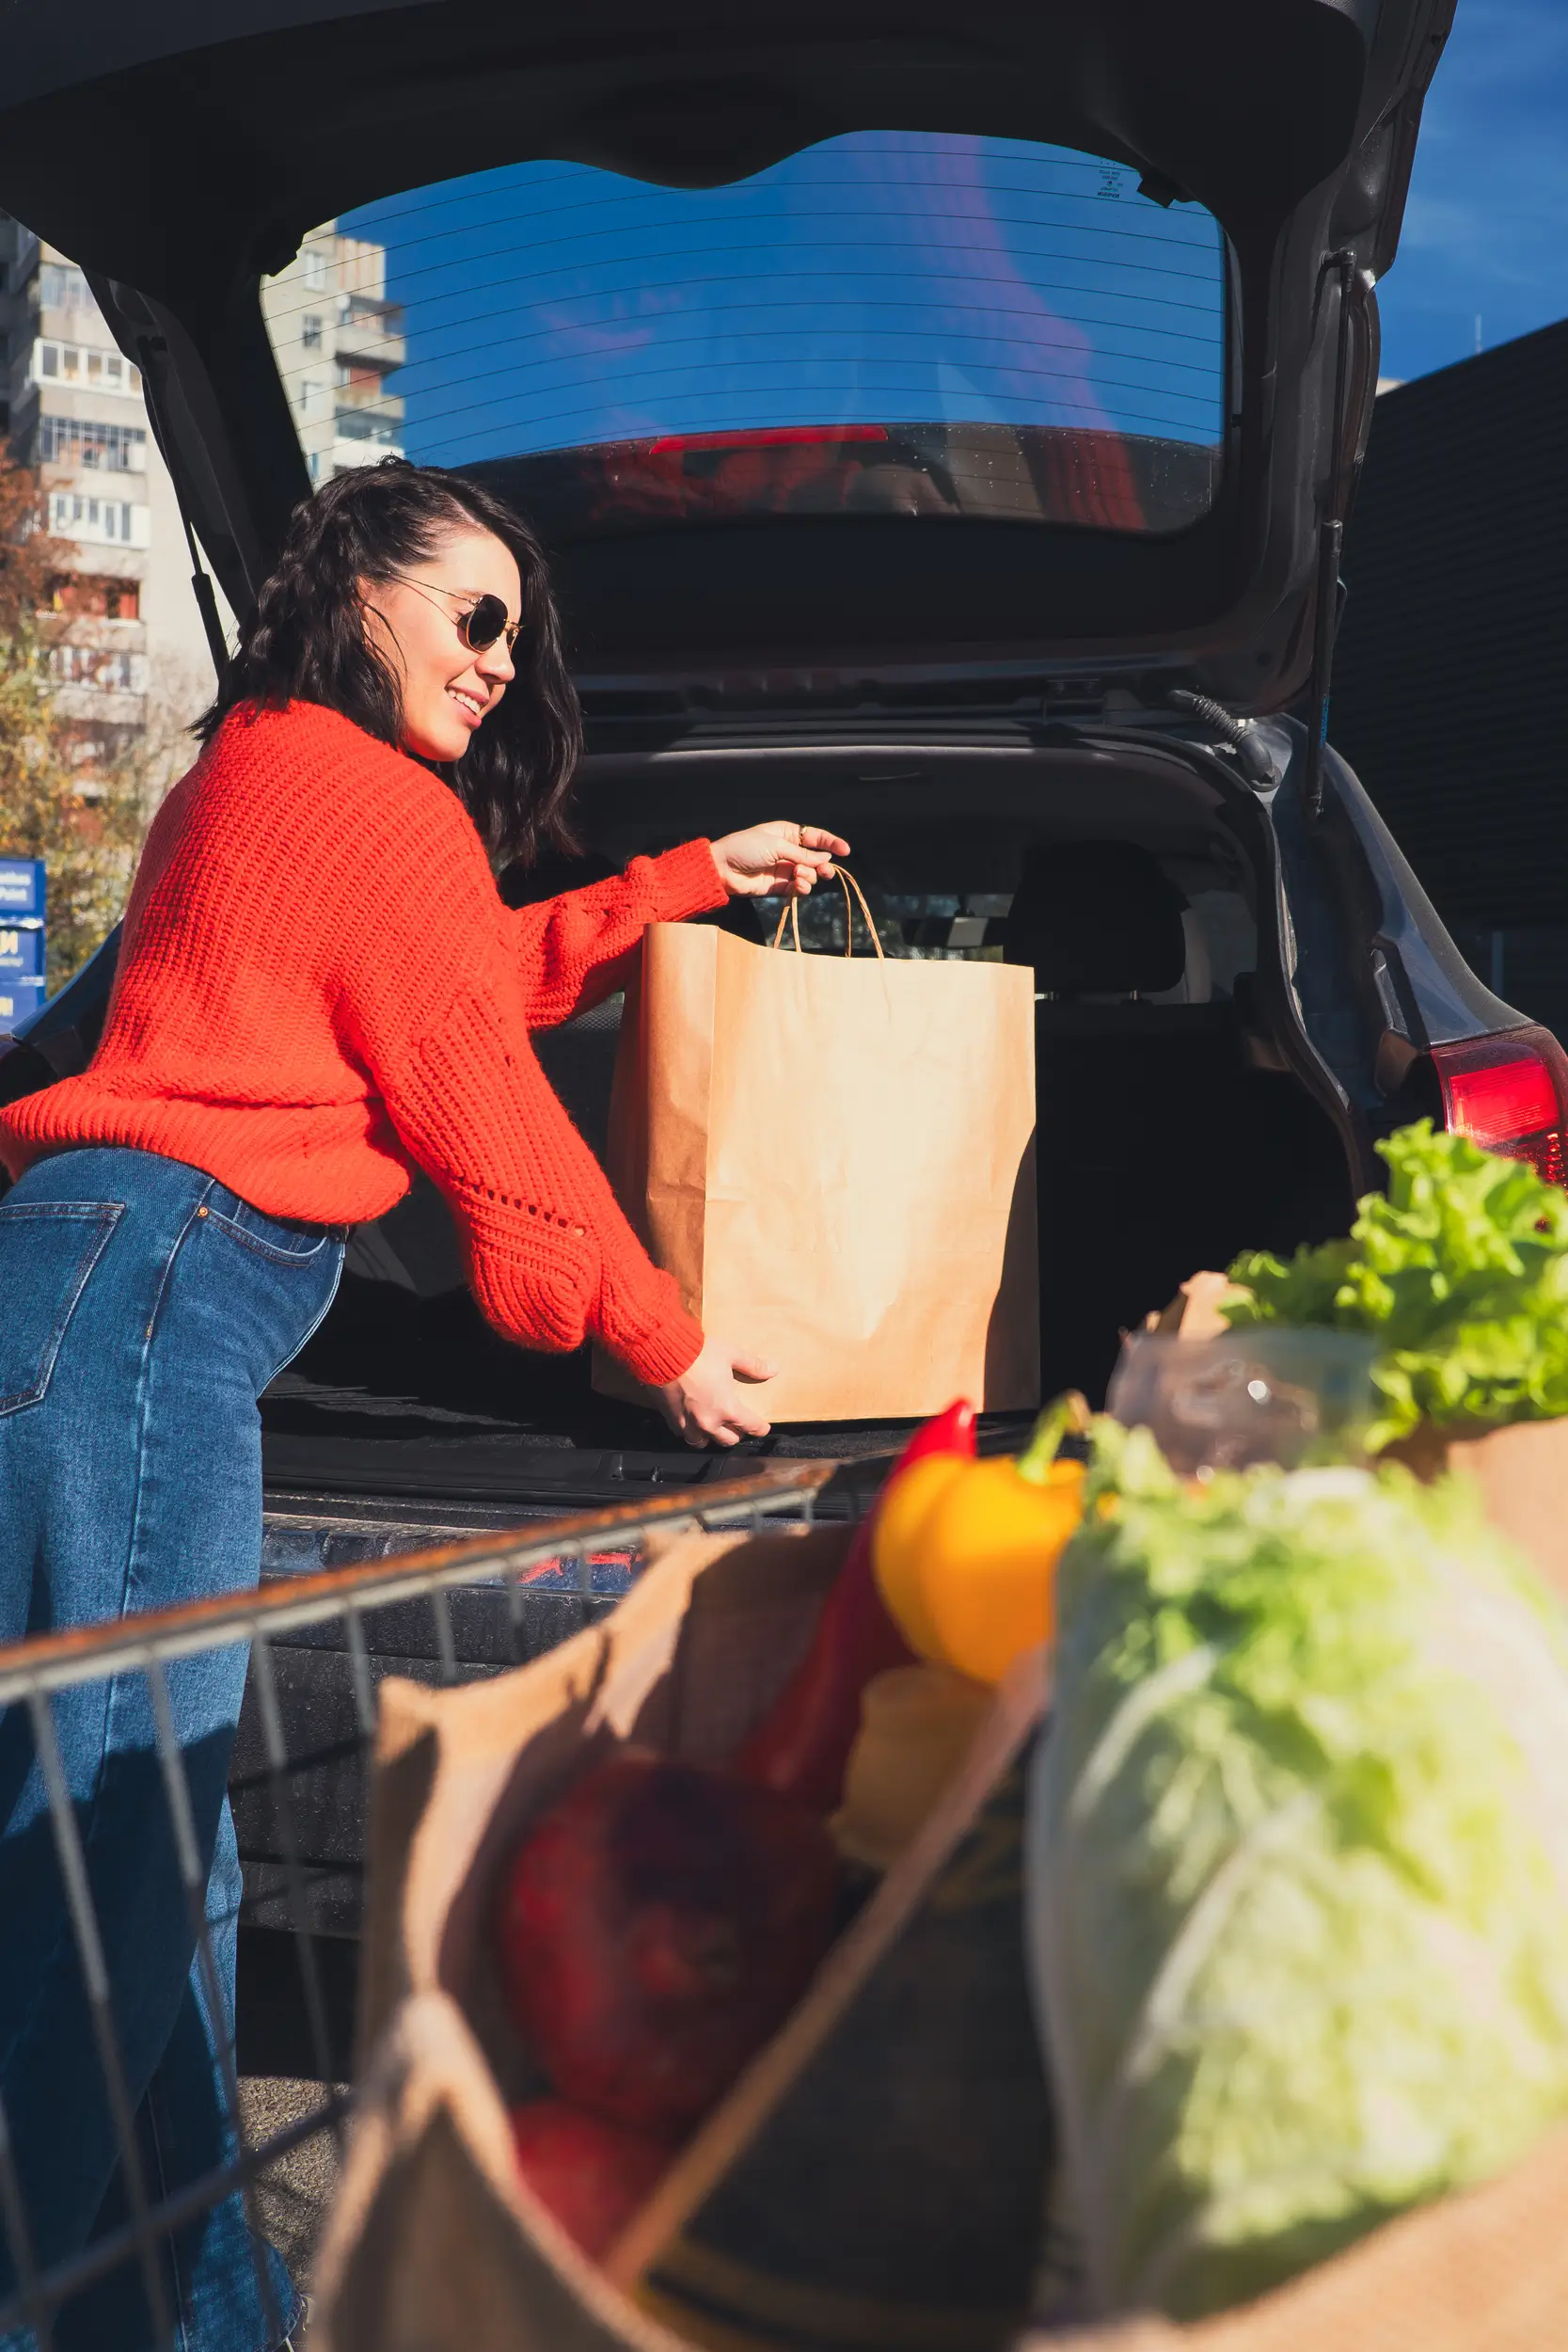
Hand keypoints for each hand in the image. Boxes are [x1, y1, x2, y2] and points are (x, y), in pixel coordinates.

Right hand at [657, 1335, 775, 1447]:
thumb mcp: (731, 1354)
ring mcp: (688, 1423)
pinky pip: (683, 1433)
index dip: (760, 1428)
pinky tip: (691, 1421)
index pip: (751, 1427)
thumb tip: (774, 1369)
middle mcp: (709, 1422)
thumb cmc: (699, 1353)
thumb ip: (753, 1365)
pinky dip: (690, 1430)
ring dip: (711, 1437)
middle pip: (728, 1440)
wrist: (663, 1352)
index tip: (763, 1428)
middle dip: (736, 1434)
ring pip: (703, 1442)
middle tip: (738, 1425)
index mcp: (728, 1409)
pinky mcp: (671, 1419)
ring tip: (714, 1427)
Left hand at [709, 821, 850, 899]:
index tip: (845, 851)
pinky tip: (797, 885)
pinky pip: (798, 888)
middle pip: (815, 858)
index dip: (831, 843)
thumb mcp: (775, 845)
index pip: (815, 837)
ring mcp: (784, 869)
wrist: (723, 869)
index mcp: (787, 833)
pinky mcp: (779, 886)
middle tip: (826, 871)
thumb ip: (802, 853)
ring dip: (809, 876)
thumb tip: (825, 857)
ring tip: (799, 876)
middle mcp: (788, 851)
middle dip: (823, 865)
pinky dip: (802, 888)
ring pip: (809, 875)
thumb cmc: (745, 848)